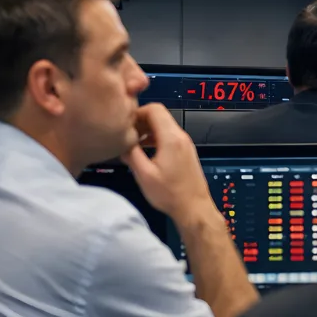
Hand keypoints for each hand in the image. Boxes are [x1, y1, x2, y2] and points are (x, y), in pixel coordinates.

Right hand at [122, 104, 214, 222]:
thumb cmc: (169, 193)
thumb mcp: (144, 175)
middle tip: (126, 134)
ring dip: (147, 130)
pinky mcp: (186, 151)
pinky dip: (155, 138)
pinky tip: (145, 152)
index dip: (137, 112)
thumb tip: (122, 142)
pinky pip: (169, 136)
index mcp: (171, 138)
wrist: (194, 207)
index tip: (125, 124)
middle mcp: (181, 136)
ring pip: (164, 126)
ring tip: (132, 144)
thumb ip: (131, 154)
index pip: (155, 109)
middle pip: (159, 115)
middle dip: (141, 121)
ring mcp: (185, 143)